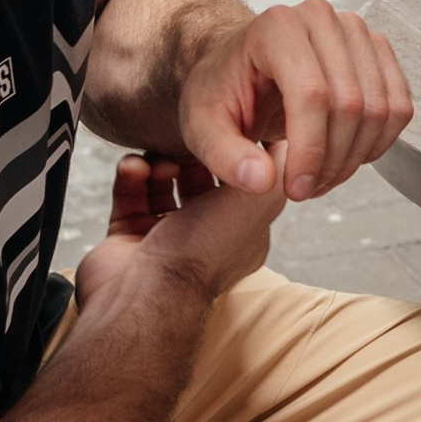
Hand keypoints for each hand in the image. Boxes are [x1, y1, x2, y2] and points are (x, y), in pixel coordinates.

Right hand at [75, 153, 277, 306]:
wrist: (146, 292)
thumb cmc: (204, 250)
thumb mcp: (259, 201)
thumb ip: (278, 168)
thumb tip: (291, 142)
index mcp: (242, 231)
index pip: (242, 182)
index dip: (234, 154)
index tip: (224, 128)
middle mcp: (206, 236)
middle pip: (199, 180)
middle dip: (189, 156)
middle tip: (184, 141)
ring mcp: (165, 238)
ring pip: (162, 185)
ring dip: (157, 164)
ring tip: (156, 160)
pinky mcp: (129, 238)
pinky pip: (130, 196)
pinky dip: (131, 177)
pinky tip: (134, 167)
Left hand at [176, 1, 412, 200]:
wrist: (238, 66)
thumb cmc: (220, 90)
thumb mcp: (202, 127)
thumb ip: (225, 157)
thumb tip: (263, 181)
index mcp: (277, 27)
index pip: (312, 94)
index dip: (310, 152)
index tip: (295, 189)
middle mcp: (321, 18)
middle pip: (351, 104)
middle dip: (332, 161)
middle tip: (306, 189)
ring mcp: (356, 30)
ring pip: (381, 109)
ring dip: (356, 158)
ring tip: (321, 177)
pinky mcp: (377, 50)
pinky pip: (399, 106)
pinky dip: (378, 143)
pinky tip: (345, 155)